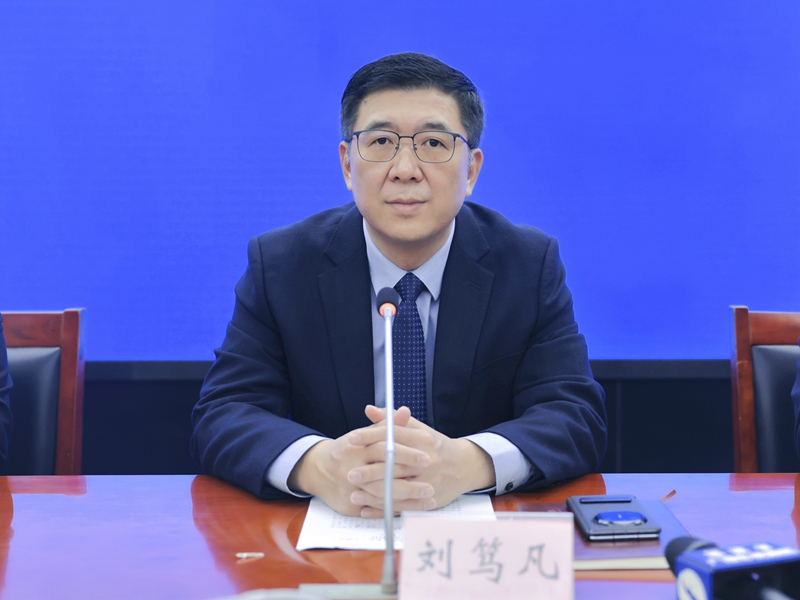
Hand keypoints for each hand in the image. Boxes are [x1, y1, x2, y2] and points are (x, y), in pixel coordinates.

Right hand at [287, 406, 433, 516]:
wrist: (317, 470)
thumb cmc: (348, 449)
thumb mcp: (364, 434)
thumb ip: (387, 426)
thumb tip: (405, 411)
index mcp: (354, 445)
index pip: (384, 446)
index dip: (406, 450)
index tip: (427, 452)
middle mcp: (350, 466)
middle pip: (383, 471)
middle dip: (409, 474)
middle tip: (432, 477)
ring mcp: (348, 487)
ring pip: (381, 493)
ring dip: (407, 496)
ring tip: (429, 495)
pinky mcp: (349, 505)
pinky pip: (375, 509)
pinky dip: (395, 509)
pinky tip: (414, 509)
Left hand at [349, 405, 495, 517]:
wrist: (463, 466)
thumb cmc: (435, 445)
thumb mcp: (418, 429)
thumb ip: (392, 421)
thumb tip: (369, 410)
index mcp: (423, 440)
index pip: (393, 436)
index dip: (371, 436)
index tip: (351, 439)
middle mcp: (427, 461)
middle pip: (395, 465)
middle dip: (370, 471)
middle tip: (350, 473)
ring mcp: (429, 482)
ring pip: (397, 489)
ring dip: (374, 494)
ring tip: (353, 495)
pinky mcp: (428, 500)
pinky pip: (402, 507)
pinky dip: (383, 510)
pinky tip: (366, 510)